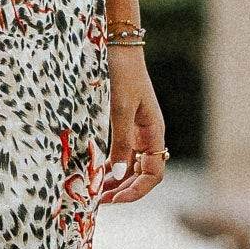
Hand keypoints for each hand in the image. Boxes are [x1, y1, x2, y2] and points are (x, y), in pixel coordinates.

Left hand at [103, 46, 166, 203]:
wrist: (119, 48)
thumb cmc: (121, 75)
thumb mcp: (119, 109)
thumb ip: (120, 142)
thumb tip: (119, 175)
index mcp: (153, 132)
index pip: (154, 173)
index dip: (137, 190)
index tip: (114, 199)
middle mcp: (149, 135)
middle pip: (142, 174)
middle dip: (123, 190)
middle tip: (99, 200)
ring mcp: (138, 130)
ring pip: (131, 165)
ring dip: (116, 181)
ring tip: (96, 192)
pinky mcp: (126, 124)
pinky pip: (123, 153)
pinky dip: (111, 166)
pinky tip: (96, 172)